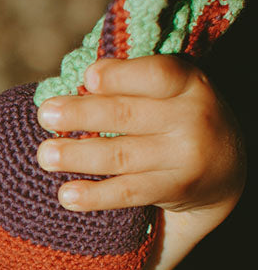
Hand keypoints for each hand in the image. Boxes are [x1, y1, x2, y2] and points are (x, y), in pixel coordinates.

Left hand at [34, 55, 244, 224]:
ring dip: (77, 156)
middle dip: (81, 114)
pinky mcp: (174, 188)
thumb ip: (130, 84)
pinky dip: (94, 195)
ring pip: (121, 155)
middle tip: (45, 114)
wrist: (224, 168)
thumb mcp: (168, 92)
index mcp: (187, 82)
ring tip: (45, 155)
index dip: (121, 75)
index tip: (87, 78)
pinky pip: (128, 192)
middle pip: (126, 115)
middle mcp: (190, 117)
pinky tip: (66, 194)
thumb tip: (73, 84)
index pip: (156, 74)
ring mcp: (183, 156)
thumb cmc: (174, 117)